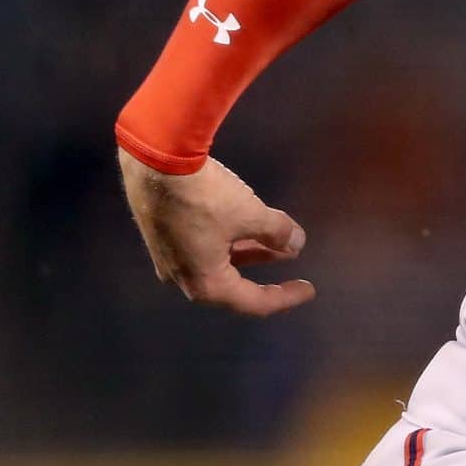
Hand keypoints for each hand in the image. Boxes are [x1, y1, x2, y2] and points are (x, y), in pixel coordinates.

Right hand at [117, 147, 315, 316]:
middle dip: (266, 269)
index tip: (309, 289)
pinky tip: (248, 224)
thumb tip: (296, 243)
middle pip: (233, 283)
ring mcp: (170, 256)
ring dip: (251, 250)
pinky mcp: (163, 234)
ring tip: (279, 240)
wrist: (156, 163)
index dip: (284, 297)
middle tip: (291, 260)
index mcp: (205, 284)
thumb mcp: (250, 216)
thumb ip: (277, 233)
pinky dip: (230, 240)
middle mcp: (183, 277)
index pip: (253, 302)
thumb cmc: (206, 199)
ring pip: (218, 261)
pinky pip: (204, 246)